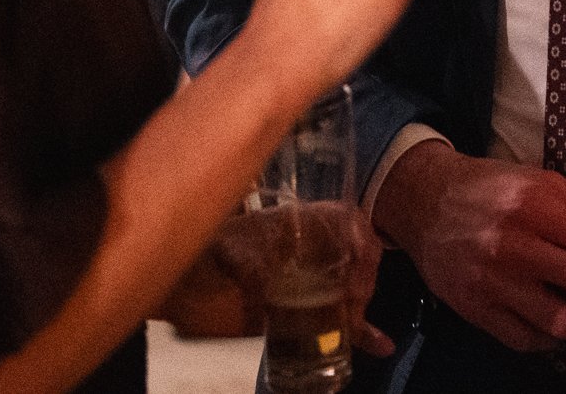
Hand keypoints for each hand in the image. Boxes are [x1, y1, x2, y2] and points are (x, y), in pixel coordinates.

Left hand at [198, 207, 396, 356]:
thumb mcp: (225, 253)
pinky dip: (363, 333)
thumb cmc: (205, 258)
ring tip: (358, 327)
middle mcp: (311, 251)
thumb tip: (263, 287)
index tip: (356, 266)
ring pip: (352, 292)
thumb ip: (245, 265)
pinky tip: (380, 345)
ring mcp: (311, 284)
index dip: (360, 239)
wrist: (186, 289)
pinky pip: (342, 322)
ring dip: (363, 309)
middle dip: (362, 279)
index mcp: (297, 225)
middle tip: (352, 301)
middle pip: (356, 258)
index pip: (346, 220)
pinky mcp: (306, 315)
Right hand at [372, 144, 565, 353]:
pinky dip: (550, 339)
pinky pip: (525, 339)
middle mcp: (511, 243)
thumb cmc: (492, 188)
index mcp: (534, 203)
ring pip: (558, 320)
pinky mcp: (474, 309)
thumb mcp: (543, 183)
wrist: (424, 203)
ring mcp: (490, 281)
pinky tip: (560, 327)